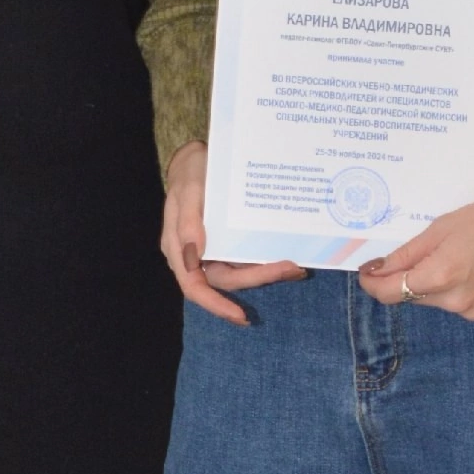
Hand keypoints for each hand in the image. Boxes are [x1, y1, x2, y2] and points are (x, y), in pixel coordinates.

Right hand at [161, 141, 306, 326]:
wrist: (200, 158)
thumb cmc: (191, 172)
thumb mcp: (189, 189)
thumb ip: (189, 221)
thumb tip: (192, 258)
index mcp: (178, 248)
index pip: (193, 286)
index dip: (216, 304)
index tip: (240, 315)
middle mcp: (196, 255)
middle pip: (225, 280)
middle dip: (258, 278)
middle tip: (291, 268)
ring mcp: (214, 249)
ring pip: (239, 271)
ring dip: (266, 272)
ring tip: (295, 266)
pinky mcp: (229, 242)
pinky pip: (246, 257)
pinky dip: (265, 259)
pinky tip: (287, 254)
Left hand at [357, 197, 473, 321]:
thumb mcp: (438, 230)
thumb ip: (406, 255)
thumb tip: (378, 269)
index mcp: (440, 276)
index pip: (391, 293)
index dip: (373, 284)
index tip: (367, 272)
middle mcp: (455, 302)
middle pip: (412, 296)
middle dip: (406, 278)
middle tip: (417, 254)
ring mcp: (473, 312)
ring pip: (434, 302)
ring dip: (431, 285)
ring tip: (451, 258)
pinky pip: (456, 305)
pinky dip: (453, 291)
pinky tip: (468, 271)